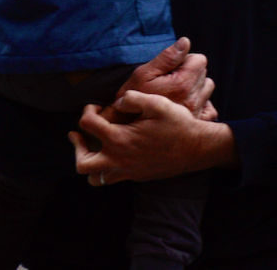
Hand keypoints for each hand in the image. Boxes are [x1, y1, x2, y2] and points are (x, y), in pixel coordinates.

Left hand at [69, 91, 234, 184]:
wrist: (198, 148)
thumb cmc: (178, 124)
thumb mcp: (156, 103)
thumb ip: (131, 98)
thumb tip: (117, 102)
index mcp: (120, 140)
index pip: (87, 125)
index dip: (87, 111)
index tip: (96, 106)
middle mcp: (120, 160)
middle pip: (83, 163)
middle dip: (77, 147)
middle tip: (79, 135)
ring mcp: (129, 172)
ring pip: (96, 179)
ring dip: (90, 163)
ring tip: (93, 148)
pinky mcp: (137, 177)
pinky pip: (112, 178)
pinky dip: (106, 168)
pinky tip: (114, 152)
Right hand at [111, 37, 213, 118]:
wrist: (128, 128)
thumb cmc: (132, 98)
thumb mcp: (143, 74)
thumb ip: (167, 57)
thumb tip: (185, 42)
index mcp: (182, 84)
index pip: (199, 60)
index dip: (184, 59)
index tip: (170, 68)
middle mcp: (193, 98)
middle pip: (204, 73)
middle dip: (190, 71)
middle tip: (170, 80)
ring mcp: (197, 112)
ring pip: (208, 88)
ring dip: (196, 86)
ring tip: (177, 91)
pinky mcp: (197, 123)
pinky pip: (210, 108)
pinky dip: (202, 103)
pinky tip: (186, 103)